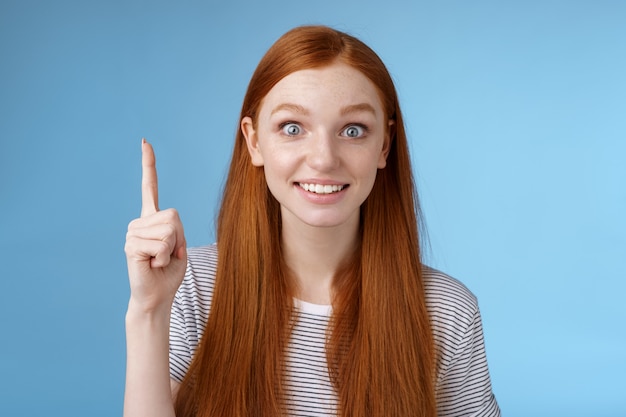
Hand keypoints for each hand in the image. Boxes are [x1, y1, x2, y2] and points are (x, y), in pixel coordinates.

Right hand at [124, 139, 186, 313]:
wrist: (157, 296)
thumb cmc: (170, 272)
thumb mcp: (181, 246)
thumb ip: (176, 228)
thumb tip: (168, 220)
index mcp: (152, 218)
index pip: (150, 186)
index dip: (148, 165)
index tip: (145, 142)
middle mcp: (140, 222)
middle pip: (174, 216)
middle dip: (179, 238)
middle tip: (169, 254)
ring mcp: (133, 232)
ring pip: (169, 230)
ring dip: (172, 249)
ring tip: (160, 260)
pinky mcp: (131, 245)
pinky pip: (162, 244)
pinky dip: (165, 257)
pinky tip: (153, 264)